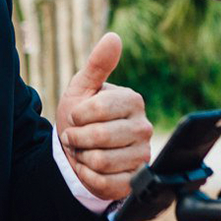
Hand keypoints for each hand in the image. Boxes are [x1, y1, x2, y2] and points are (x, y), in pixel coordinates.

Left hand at [55, 32, 151, 201]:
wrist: (78, 149)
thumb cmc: (80, 115)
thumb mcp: (82, 88)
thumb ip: (97, 64)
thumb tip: (113, 37)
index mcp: (133, 101)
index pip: (97, 109)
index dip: (77, 115)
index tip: (76, 115)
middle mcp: (144, 128)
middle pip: (100, 137)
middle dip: (76, 138)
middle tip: (76, 136)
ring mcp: (142, 156)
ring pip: (100, 161)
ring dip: (81, 157)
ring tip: (84, 150)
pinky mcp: (134, 180)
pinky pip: (103, 183)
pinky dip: (86, 176)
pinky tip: (89, 167)